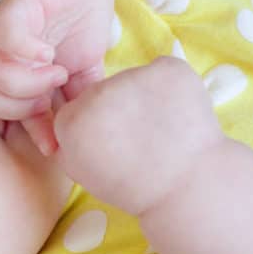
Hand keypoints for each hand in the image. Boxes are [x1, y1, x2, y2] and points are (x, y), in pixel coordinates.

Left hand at [0, 0, 116, 154]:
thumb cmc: (78, 21)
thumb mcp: (81, 73)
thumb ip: (72, 105)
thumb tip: (68, 145)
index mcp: (14, 79)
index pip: (8, 117)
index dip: (31, 133)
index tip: (52, 146)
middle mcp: (0, 60)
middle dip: (23, 106)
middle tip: (54, 90)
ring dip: (27, 83)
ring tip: (55, 69)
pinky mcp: (7, 13)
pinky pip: (1, 44)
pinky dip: (26, 53)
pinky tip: (47, 52)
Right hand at [53, 56, 224, 216]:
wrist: (184, 185)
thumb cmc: (131, 185)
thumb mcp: (81, 173)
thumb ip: (68, 143)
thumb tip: (70, 116)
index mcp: (73, 120)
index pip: (73, 111)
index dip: (90, 129)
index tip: (106, 147)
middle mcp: (99, 92)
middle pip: (99, 92)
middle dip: (112, 109)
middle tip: (133, 138)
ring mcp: (136, 76)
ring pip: (130, 80)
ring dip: (139, 97)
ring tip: (156, 129)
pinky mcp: (169, 68)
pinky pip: (161, 71)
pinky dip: (166, 87)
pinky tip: (173, 113)